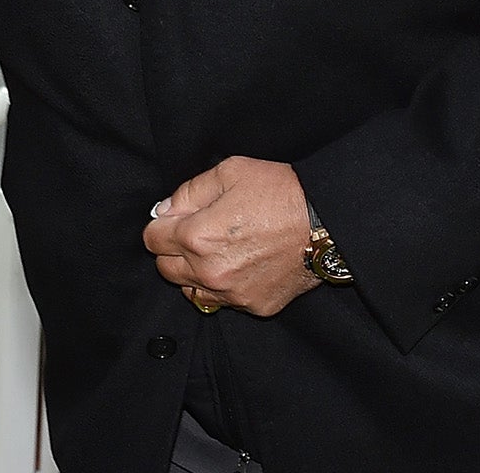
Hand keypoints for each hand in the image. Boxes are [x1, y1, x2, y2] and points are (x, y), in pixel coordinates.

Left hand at [142, 156, 320, 316]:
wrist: (327, 221)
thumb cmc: (280, 191)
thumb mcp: (228, 172)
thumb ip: (188, 192)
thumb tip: (165, 210)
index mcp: (198, 237)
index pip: (152, 240)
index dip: (161, 225)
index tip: (174, 219)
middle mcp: (211, 272)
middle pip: (166, 269)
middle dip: (173, 250)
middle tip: (196, 233)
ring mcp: (233, 294)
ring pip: (191, 290)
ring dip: (195, 272)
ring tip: (218, 251)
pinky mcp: (256, 306)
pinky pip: (223, 301)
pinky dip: (224, 287)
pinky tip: (241, 265)